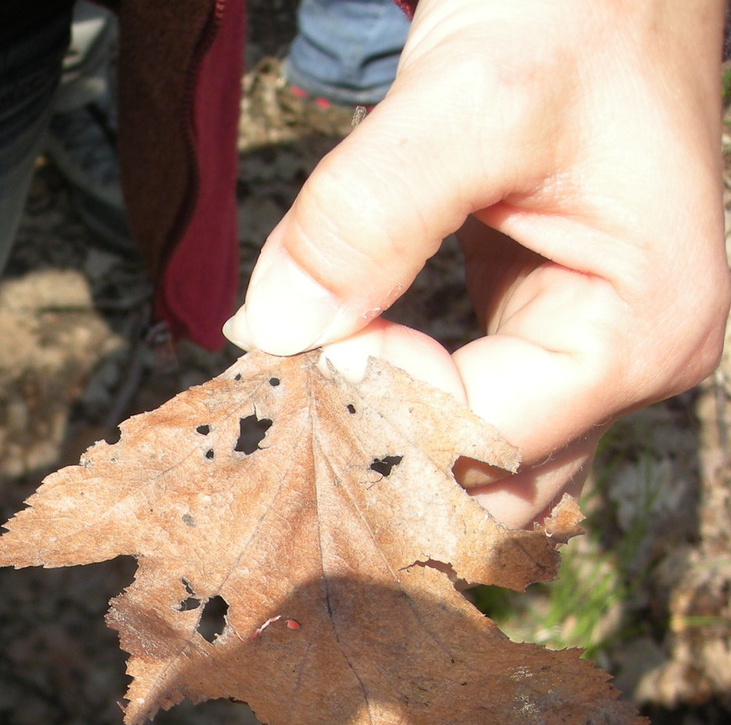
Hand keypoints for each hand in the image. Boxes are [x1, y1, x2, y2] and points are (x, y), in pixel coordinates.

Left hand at [223, 0, 729, 527]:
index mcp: (643, 330)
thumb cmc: (573, 9)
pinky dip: (383, 395)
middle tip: (277, 398)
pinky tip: (322, 360)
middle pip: (480, 485)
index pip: (478, 439)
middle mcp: (625, 366)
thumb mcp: (468, 97)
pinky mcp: (530, 332)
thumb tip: (274, 328)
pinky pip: (450, 403)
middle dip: (374, 457)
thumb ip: (367, 216)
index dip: (374, 406)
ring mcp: (580, 356)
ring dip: (374, 436)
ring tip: (292, 383)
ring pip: (463, 460)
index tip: (300, 337)